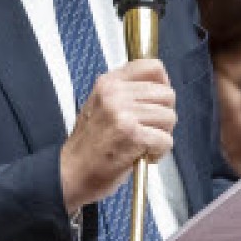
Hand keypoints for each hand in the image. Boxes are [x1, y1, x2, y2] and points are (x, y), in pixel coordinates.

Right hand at [60, 59, 176, 214]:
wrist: (70, 173)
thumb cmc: (89, 144)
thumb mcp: (100, 104)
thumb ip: (127, 91)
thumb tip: (161, 86)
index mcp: (108, 82)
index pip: (152, 66)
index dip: (162, 84)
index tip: (156, 101)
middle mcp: (115, 94)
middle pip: (167, 94)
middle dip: (164, 115)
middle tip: (149, 129)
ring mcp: (123, 114)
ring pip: (169, 117)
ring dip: (162, 135)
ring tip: (144, 144)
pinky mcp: (132, 136)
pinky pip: (166, 140)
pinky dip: (159, 152)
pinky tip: (144, 156)